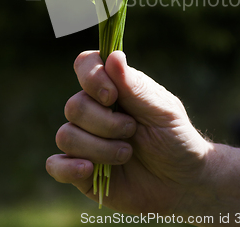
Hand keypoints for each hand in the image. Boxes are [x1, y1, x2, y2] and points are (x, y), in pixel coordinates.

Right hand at [46, 50, 211, 214]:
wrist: (183, 183)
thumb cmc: (176, 138)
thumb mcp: (162, 110)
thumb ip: (134, 86)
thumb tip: (113, 55)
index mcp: (113, 87)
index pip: (85, 65)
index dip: (91, 77)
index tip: (112, 95)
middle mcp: (94, 110)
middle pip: (74, 106)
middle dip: (105, 122)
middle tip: (132, 130)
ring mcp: (85, 140)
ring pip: (66, 136)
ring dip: (99, 148)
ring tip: (126, 153)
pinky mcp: (81, 171)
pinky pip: (55, 165)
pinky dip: (68, 167)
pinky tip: (89, 169)